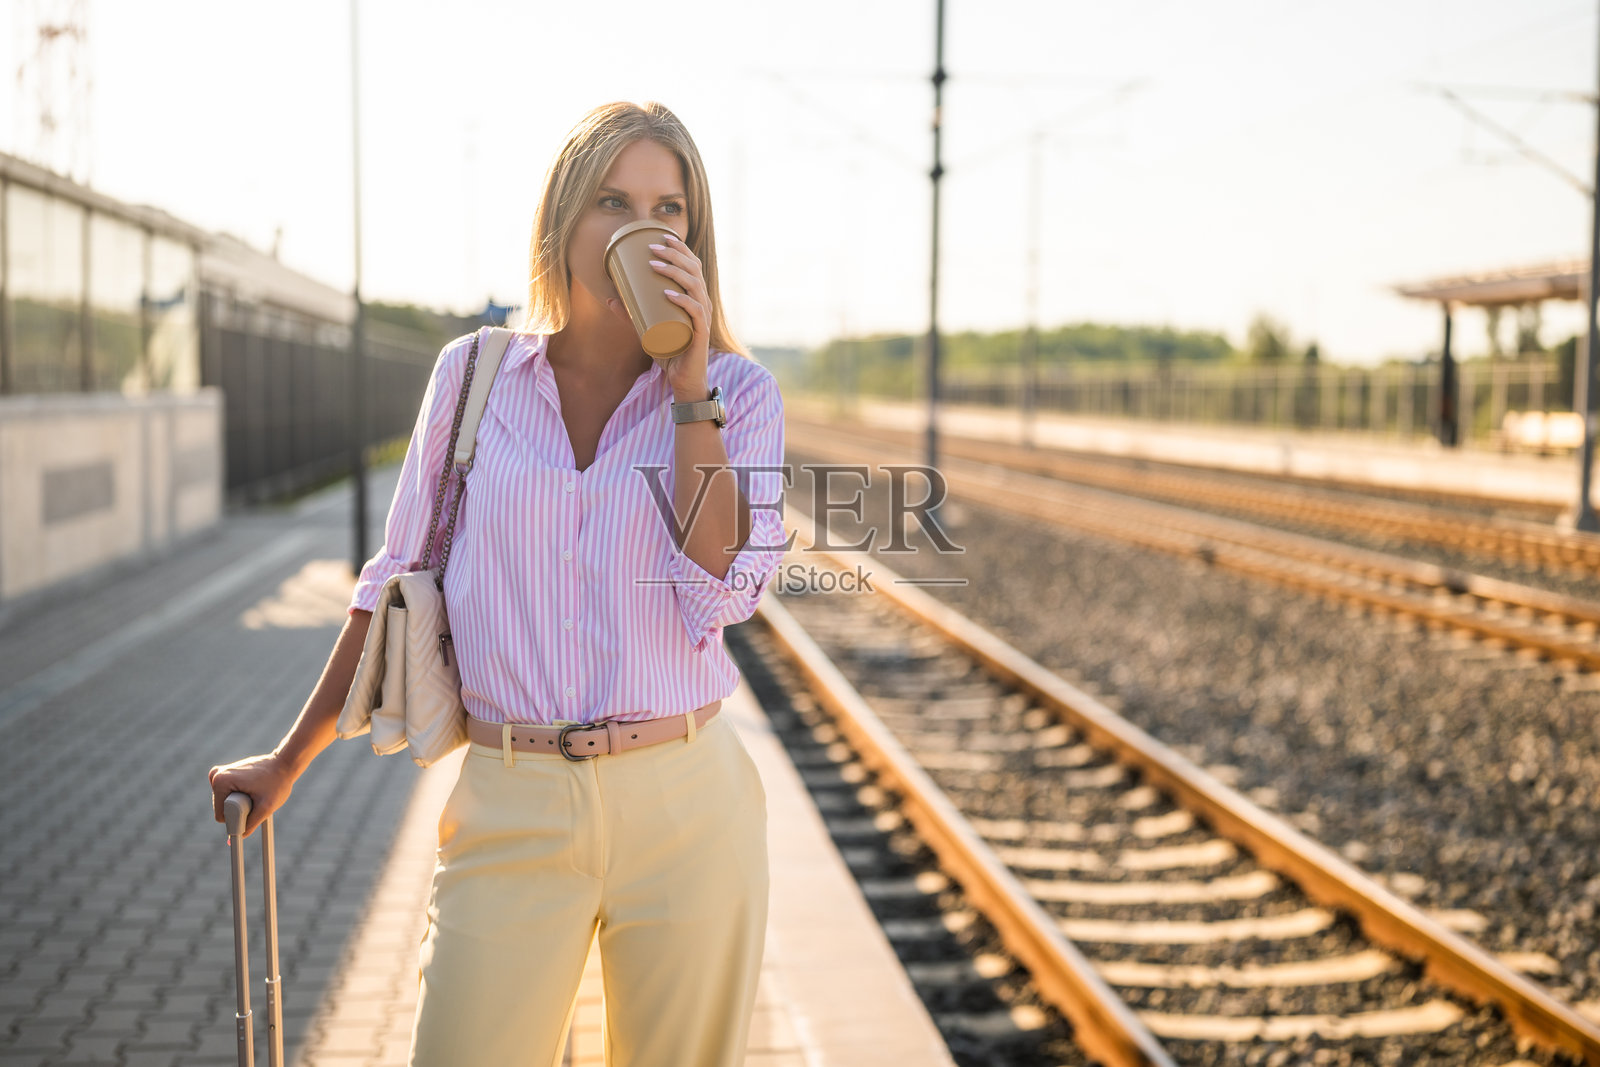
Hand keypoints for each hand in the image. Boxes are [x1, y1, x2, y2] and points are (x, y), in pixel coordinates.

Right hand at [208, 752, 297, 838]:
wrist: (285, 763)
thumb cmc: (277, 783)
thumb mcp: (266, 807)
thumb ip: (251, 823)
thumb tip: (239, 836)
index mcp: (220, 782)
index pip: (221, 816)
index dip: (238, 818)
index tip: (254, 807)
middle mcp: (216, 775)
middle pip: (223, 809)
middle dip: (240, 809)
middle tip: (257, 797)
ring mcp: (220, 773)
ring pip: (226, 803)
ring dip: (241, 803)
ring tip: (256, 791)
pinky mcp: (226, 773)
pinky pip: (228, 795)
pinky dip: (239, 796)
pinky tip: (253, 789)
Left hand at [646, 231, 710, 399]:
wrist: (683, 380)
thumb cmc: (669, 351)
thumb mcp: (647, 328)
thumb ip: (631, 314)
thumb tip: (610, 297)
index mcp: (694, 297)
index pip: (693, 266)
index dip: (681, 248)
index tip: (662, 236)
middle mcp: (702, 303)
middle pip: (694, 270)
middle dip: (673, 254)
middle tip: (651, 247)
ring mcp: (702, 318)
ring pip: (694, 286)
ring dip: (674, 271)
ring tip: (654, 264)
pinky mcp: (700, 334)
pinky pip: (695, 312)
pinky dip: (682, 300)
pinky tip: (669, 293)